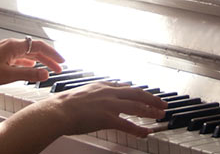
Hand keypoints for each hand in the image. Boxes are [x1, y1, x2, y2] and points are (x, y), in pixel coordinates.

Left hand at [0, 37, 65, 87]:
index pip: (39, 46)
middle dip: (48, 59)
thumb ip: (28, 75)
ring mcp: (5, 51)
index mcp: (13, 46)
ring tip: (48, 69)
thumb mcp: (7, 76)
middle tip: (58, 68)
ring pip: (27, 54)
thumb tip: (45, 74)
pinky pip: (19, 58)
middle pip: (34, 50)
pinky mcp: (0, 57)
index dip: (52, 54)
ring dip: (39, 61)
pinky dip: (28, 63)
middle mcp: (10, 45)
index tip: (61, 61)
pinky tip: (30, 68)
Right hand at [21, 81, 168, 137]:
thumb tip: (95, 97)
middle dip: (151, 98)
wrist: (57, 111)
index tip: (145, 94)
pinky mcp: (107, 117)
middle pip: (136, 93)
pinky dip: (138, 129)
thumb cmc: (63, 105)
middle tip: (162, 103)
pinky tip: (145, 133)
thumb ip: (92, 94)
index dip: (137, 91)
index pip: (124, 87)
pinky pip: (127, 124)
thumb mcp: (81, 93)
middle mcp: (108, 92)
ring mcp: (109, 104)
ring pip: (136, 106)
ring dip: (150, 110)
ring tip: (159, 115)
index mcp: (101, 86)